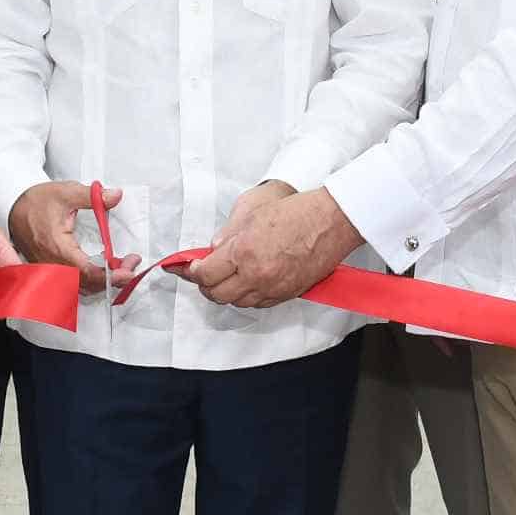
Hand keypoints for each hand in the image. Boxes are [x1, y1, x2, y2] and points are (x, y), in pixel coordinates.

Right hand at [8, 181, 136, 297]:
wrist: (14, 207)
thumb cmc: (37, 202)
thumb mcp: (66, 193)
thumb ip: (93, 196)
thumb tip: (115, 196)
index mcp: (58, 248)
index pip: (87, 272)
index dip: (110, 275)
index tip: (128, 269)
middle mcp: (54, 265)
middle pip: (88, 284)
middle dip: (114, 278)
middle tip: (132, 265)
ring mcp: (52, 271)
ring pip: (82, 288)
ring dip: (105, 281)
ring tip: (123, 267)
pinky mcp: (52, 272)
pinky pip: (74, 285)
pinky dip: (93, 282)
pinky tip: (106, 272)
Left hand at [188, 187, 357, 309]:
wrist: (330, 221)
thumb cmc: (296, 211)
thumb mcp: (252, 210)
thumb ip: (228, 232)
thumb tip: (214, 248)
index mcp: (243, 251)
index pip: (205, 274)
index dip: (191, 272)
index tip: (185, 267)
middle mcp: (256, 274)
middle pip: (217, 294)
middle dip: (205, 285)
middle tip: (201, 274)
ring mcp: (272, 287)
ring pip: (237, 302)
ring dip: (226, 292)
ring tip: (223, 278)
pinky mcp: (287, 293)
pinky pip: (259, 304)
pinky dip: (247, 296)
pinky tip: (246, 284)